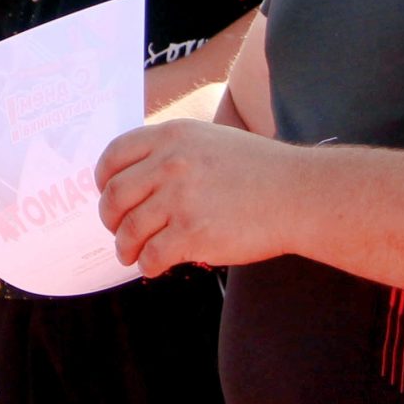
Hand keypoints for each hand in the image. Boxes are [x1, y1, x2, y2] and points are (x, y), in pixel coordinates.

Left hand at [94, 121, 292, 276]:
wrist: (300, 194)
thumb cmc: (260, 171)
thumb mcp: (210, 141)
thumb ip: (172, 153)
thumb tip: (136, 180)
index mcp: (172, 137)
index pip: (114, 156)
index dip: (103, 180)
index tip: (106, 195)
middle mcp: (170, 164)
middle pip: (114, 195)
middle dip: (109, 219)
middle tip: (117, 231)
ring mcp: (181, 199)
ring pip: (129, 230)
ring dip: (125, 247)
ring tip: (131, 255)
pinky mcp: (193, 233)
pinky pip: (152, 255)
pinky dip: (147, 265)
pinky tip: (154, 267)